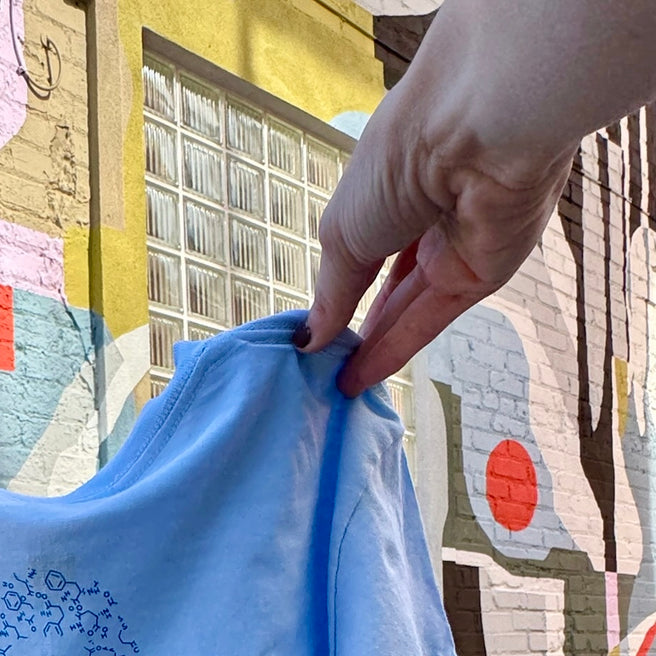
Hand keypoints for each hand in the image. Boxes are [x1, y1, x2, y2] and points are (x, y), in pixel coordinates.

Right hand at [300, 80, 573, 397]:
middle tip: (320, 368)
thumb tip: (309, 340)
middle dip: (355, 326)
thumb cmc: (399, 159)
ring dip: (372, 347)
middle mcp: (427, 214)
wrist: (479, 132)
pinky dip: (396, 349)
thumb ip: (331, 292)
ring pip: (409, 307)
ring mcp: (459, 245)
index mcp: (391, 184)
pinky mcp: (486, 273)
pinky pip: (433, 319)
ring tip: (331, 384)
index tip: (310, 333)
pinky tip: (361, 378)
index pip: (363, 247)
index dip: (339, 289)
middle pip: (388, 284)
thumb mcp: (344, 231)